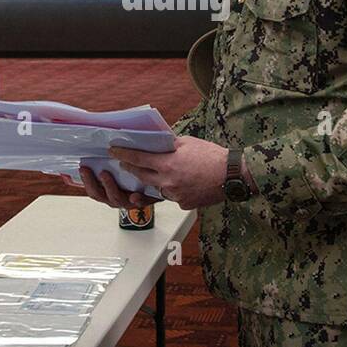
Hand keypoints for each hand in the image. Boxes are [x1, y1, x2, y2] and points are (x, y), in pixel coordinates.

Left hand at [107, 137, 229, 210]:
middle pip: (142, 176)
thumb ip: (170, 145)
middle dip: (132, 169)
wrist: (232, 175)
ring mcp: (175, 195)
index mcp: (168, 163)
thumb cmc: (212, 156)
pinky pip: (172, 197)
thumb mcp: (188, 142)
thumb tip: (159, 143)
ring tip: (158, 173)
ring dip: (155, 181)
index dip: (123, 154)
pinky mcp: (183, 204)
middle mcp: (167, 181)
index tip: (113, 151)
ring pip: (157, 188)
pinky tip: (183, 183)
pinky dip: (174, 190)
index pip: (138, 158)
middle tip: (124, 164)